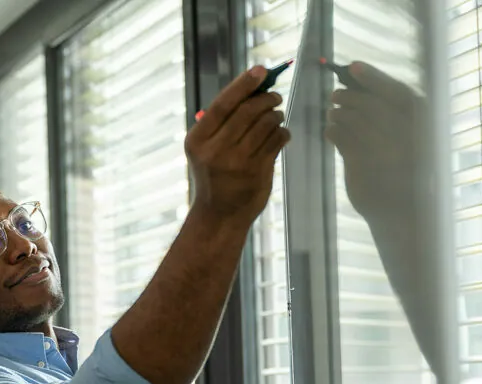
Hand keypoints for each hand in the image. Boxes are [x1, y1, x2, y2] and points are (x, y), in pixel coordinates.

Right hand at [185, 65, 290, 225]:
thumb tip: (253, 87)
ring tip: (276, 118)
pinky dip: (283, 132)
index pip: (223, 104)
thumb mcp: (206, 149)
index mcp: (198, 140)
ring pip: (266, 124)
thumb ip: (222, 122)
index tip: (261, 70)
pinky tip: (280, 134)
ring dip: (276, 116)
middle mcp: (215, 150)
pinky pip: (276, 140)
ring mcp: (236, 162)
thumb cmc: (214, 175)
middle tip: (275, 97)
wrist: (219, 214)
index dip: (244, 84)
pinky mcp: (256, 171)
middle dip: (267, 99)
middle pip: (248, 111)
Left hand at [325, 61, 426, 226]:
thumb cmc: (402, 169)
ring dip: (337, 113)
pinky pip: (340, 137)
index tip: (353, 66)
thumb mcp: (402, 138)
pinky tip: (331, 131)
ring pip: (352, 118)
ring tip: (334, 115)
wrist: (400, 210)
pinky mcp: (362, 163)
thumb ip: (386, 113)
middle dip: (348, 96)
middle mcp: (406, 134)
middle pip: (370, 104)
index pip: (397, 93)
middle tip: (335, 96)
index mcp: (423, 124)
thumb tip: (357, 84)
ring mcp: (384, 149)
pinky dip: (332, 130)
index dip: (374, 78)